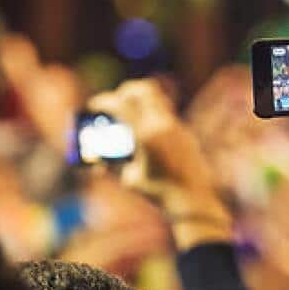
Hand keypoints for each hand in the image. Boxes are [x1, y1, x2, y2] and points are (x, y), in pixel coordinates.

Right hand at [88, 79, 231, 247]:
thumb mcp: (130, 179)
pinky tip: (148, 139)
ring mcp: (177, 127)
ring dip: (142, 102)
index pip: (122, 105)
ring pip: (158, 100)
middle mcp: (163, 125)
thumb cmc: (158, 193)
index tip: (95, 104)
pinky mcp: (186, 133)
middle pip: (144, 89)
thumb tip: (95, 164)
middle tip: (116, 100)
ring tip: (131, 118)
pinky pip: (166, 117)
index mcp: (146, 135)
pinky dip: (153, 119)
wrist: (193, 200)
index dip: (105, 101)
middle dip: (127, 91)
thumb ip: (113, 167)